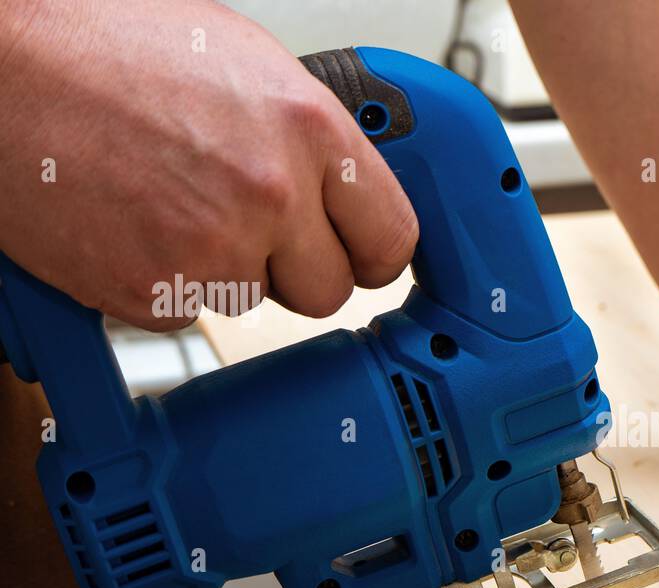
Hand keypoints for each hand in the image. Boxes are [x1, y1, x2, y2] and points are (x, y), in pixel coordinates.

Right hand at [0, 0, 416, 329]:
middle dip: (293, 269)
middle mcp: (271, 194)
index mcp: (309, 129)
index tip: (354, 254)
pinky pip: (184, 313)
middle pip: (328, 291)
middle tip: (246, 228)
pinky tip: (129, 223)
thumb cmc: (102, 41)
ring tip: (165, 201)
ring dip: (220, 270)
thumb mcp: (242, 63)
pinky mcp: (152, 293)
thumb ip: (305, 135)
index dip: (369, 251)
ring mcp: (212, 249)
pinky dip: (160, 282)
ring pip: (252, 302)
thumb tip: (344, 183)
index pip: (391, 238)